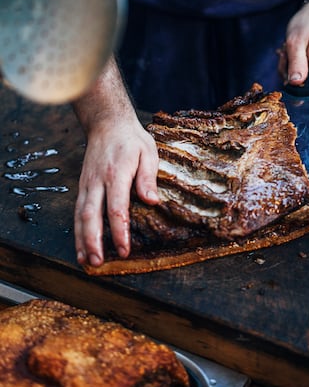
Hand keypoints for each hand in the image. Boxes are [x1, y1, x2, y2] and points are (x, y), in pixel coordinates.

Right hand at [74, 113, 158, 266]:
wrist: (107, 123)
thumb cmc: (131, 140)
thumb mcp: (148, 152)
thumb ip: (148, 177)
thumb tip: (152, 200)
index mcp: (116, 173)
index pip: (116, 207)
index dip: (119, 231)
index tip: (123, 250)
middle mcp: (98, 181)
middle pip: (91, 215)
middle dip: (94, 241)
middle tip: (98, 263)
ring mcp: (87, 185)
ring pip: (80, 216)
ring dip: (82, 240)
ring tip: (87, 262)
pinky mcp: (83, 187)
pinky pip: (77, 212)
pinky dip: (78, 232)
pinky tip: (82, 247)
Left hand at [278, 2, 308, 100]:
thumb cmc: (308, 23)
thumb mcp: (296, 42)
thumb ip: (296, 64)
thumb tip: (294, 84)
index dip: (298, 91)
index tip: (288, 75)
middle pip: (305, 88)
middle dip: (290, 74)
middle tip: (286, 54)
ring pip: (303, 79)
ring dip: (290, 66)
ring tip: (290, 49)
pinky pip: (306, 72)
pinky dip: (296, 63)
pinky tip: (295, 50)